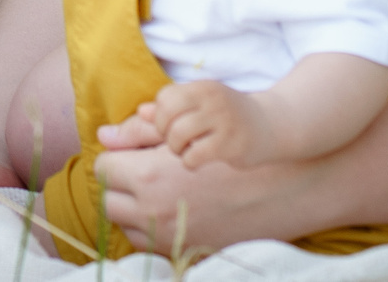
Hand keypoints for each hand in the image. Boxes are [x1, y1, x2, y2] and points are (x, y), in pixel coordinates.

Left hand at [94, 123, 313, 252]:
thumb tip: (103, 134)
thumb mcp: (183, 134)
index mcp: (148, 177)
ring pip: (125, 228)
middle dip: (115, 188)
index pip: (102, 168)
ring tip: (152, 194)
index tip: (127, 154)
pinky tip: (170, 212)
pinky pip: (150, 247)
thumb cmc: (231, 149)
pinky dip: (151, 231)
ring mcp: (171, 238)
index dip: (113, 158)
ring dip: (131, 211)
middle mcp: (154, 212)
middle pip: (107, 202)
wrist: (284, 185)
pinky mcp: (189, 254)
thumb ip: (138, 133)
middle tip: (134, 175)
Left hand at [138, 79, 271, 169]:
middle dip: (165, 133)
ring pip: (177, 136)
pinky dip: (189, 162)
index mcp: (202, 87)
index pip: (165, 97)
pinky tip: (198, 161)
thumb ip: (170, 108)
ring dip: (177, 149)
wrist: (272, 126)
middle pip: (167, 116)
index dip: (162, 116)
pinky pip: (194, 155)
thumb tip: (141, 112)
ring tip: (187, 151)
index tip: (172, 126)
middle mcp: (212, 100)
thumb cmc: (228, 117)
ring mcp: (222, 121)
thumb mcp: (201, 105)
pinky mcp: (231, 144)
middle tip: (177, 142)